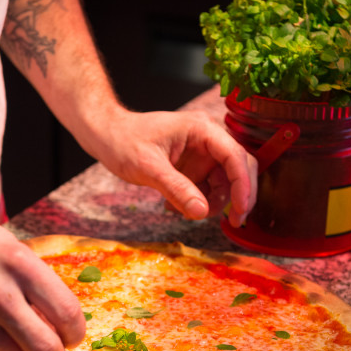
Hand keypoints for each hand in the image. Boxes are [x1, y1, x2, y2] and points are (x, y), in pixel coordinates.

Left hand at [94, 110, 257, 226]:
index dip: (243, 185)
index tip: (240, 211)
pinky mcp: (194, 166)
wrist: (107, 135)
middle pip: (239, 167)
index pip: (235, 156)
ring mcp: (202, 153)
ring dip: (213, 202)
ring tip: (180, 210)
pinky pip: (208, 187)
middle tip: (234, 221)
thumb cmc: (124, 141)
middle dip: (238, 196)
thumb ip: (176, 189)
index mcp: (202, 129)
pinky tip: (173, 205)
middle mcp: (208, 139)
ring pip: (225, 182)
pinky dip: (197, 201)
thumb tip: (202, 212)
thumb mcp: (148, 167)